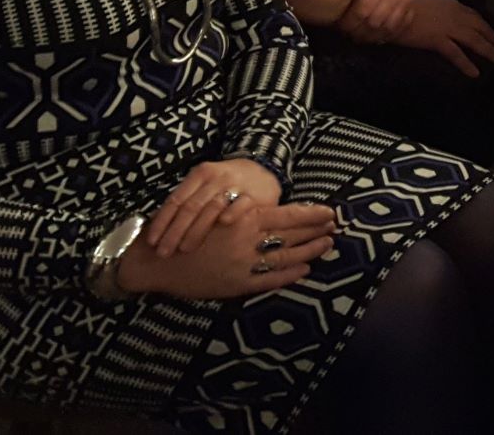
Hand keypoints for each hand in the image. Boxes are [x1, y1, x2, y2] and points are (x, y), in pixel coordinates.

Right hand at [119, 201, 337, 301]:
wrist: (158, 260)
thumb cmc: (185, 230)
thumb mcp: (215, 211)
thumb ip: (243, 211)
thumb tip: (270, 208)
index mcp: (243, 219)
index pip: (288, 215)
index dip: (312, 215)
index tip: (330, 212)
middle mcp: (248, 241)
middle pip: (292, 235)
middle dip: (317, 231)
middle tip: (335, 227)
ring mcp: (244, 264)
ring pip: (287, 257)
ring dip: (310, 251)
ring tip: (327, 246)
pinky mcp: (237, 284)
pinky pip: (271, 280)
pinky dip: (290, 275)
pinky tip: (304, 270)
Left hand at [145, 158, 282, 259]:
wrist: (263, 170)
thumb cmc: (226, 184)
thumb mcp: (205, 184)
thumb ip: (187, 201)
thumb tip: (159, 229)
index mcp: (199, 174)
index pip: (175, 200)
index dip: (162, 221)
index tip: (152, 241)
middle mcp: (216, 178)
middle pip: (190, 207)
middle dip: (174, 232)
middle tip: (164, 252)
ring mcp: (236, 185)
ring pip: (211, 208)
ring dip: (196, 231)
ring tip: (184, 249)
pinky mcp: (254, 195)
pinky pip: (240, 205)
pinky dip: (229, 216)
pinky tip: (221, 228)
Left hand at [338, 0, 415, 41]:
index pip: (362, 11)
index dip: (348, 23)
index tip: (339, 26)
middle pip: (374, 22)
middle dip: (358, 32)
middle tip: (347, 34)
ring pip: (387, 27)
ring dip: (371, 36)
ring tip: (359, 37)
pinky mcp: (411, 4)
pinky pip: (400, 26)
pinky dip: (387, 35)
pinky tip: (375, 36)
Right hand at [397, 0, 493, 78]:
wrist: (390, 10)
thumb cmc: (406, 9)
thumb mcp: (431, 6)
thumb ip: (444, 13)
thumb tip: (454, 25)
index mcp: (453, 5)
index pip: (477, 18)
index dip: (489, 30)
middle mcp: (454, 14)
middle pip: (480, 29)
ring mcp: (446, 26)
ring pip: (474, 40)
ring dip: (489, 51)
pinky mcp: (436, 39)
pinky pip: (455, 53)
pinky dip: (466, 63)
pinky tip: (474, 73)